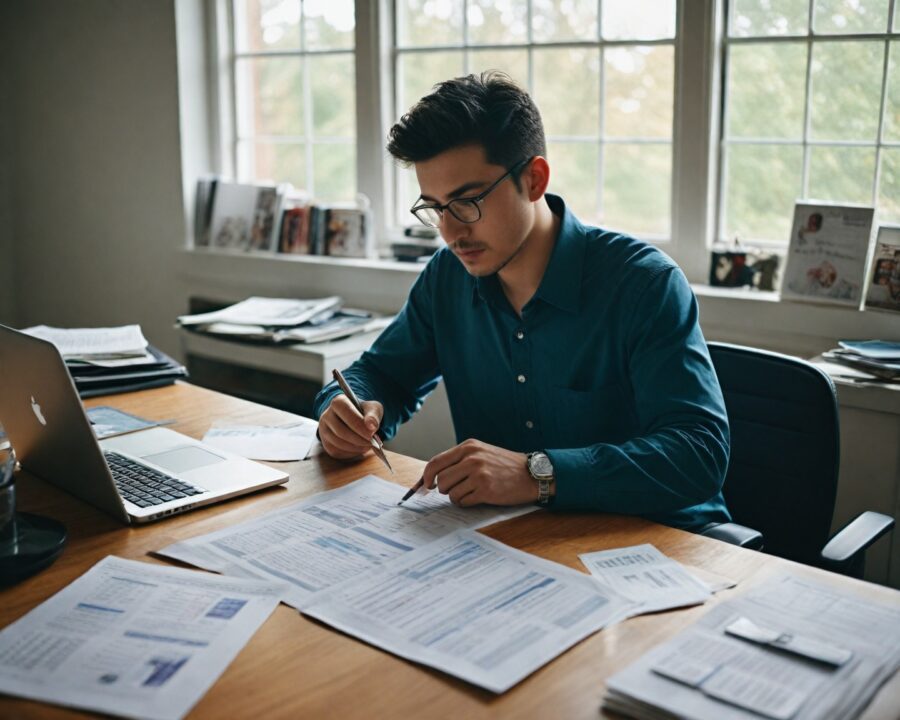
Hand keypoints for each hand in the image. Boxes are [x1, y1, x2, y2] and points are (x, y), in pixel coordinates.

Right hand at [318, 394, 383, 459]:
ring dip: (356, 447)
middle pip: (340, 431)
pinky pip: (337, 452)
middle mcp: (327, 415)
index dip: (358, 424)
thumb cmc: (365, 413)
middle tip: (372, 443)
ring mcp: (324, 431)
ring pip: (338, 443)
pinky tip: (360, 448)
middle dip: (359, 439)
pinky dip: (351, 452)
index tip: (371, 434)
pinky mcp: (326, 444)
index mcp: (338, 402)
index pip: (345, 411)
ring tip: (368, 445)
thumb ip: (374, 415)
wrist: (357, 421)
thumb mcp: (373, 409)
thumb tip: (372, 426)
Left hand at [422, 439, 536, 506]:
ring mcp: (479, 474)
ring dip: (456, 496)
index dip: (427, 476)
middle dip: (442, 488)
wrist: (531, 474)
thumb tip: (432, 476)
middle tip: (453, 490)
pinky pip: (463, 501)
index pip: (436, 462)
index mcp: (468, 447)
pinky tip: (477, 497)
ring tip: (470, 492)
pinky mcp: (486, 490)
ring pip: (450, 492)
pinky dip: (466, 502)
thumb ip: (459, 460)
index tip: (426, 485)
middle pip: (440, 479)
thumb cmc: (504, 465)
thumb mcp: (481, 452)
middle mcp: (472, 458)